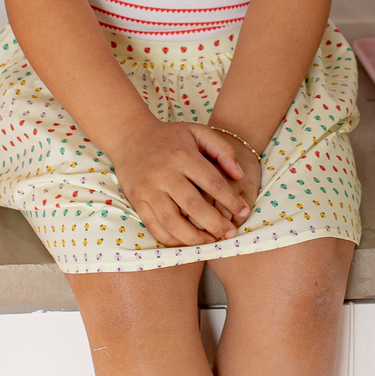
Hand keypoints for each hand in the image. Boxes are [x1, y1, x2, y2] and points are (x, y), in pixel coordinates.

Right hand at [109, 121, 250, 247]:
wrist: (130, 136)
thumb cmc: (170, 136)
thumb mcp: (198, 132)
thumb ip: (222, 150)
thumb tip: (239, 175)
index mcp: (182, 156)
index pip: (212, 182)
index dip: (231, 200)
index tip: (244, 211)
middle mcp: (164, 173)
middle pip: (193, 205)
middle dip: (215, 223)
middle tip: (229, 233)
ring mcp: (148, 189)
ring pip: (172, 221)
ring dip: (193, 237)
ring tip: (210, 241)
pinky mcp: (137, 200)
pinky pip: (154, 226)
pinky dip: (171, 239)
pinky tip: (186, 242)